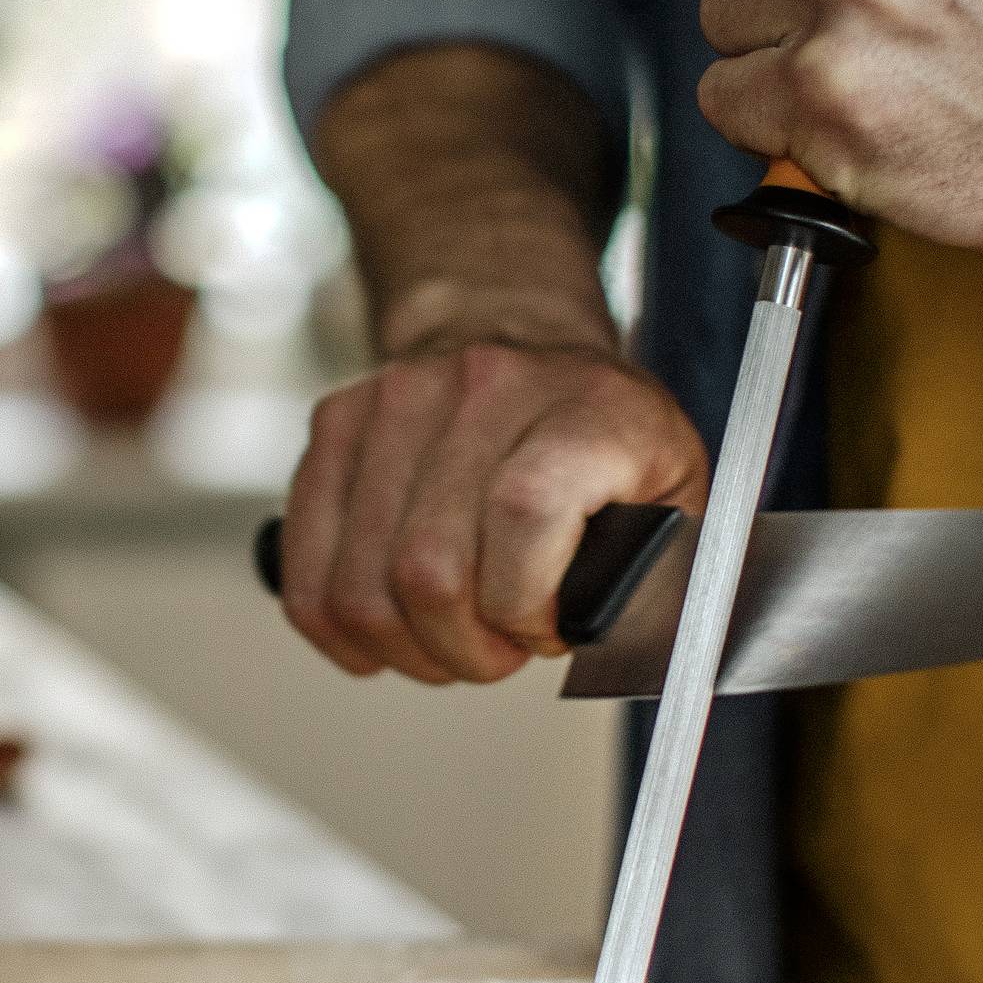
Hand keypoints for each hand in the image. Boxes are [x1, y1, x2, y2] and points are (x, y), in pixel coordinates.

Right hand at [280, 337, 707, 684]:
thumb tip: (610, 646)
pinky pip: (309, 571)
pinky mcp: (335, 424)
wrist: (519, 335)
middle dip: (465, 648)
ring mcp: (395, 400)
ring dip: (406, 647)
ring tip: (449, 636)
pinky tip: (387, 631)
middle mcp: (484, 388)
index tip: (545, 629)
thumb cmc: (598, 433)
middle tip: (497, 648)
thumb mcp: (673, 492)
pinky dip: (341, 627)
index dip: (525, 606)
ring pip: (361, 588)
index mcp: (586, 407)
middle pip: (430, 571)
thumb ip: (658, 573)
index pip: (524, 513)